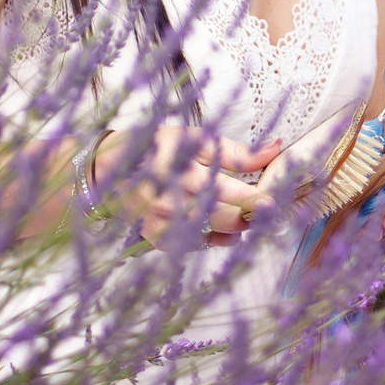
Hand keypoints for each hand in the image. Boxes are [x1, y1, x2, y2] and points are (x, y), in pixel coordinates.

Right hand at [94, 124, 281, 242]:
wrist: (107, 168)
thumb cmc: (157, 147)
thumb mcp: (195, 139)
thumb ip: (237, 150)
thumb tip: (277, 147)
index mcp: (184, 170)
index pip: (229, 190)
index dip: (256, 199)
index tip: (275, 202)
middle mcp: (171, 200)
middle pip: (223, 217)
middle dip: (251, 217)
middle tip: (268, 212)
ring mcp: (162, 222)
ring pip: (212, 235)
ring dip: (235, 229)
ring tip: (247, 219)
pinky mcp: (156, 238)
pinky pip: (195, 246)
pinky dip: (214, 239)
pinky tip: (223, 229)